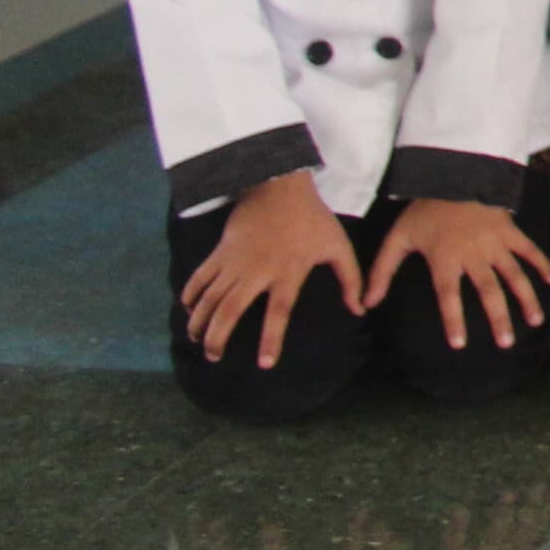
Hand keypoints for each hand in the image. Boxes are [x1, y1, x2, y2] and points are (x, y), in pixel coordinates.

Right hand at [184, 170, 361, 368]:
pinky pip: (199, 277)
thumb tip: (360, 309)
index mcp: (288, 271)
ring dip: (200, 321)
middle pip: (231, 310)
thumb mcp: (338, 246)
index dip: (271, 339)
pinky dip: (190, 295)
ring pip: (210, 298)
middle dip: (218, 337)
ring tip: (197, 341)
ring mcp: (235, 261)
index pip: (279, 312)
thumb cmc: (312, 218)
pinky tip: (189, 310)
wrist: (280, 185)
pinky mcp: (220, 252)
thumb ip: (350, 279)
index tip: (264, 364)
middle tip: (213, 357)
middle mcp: (257, 270)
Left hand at [366, 196, 549, 352]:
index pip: (449, 295)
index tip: (460, 344)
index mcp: (445, 258)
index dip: (454, 320)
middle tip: (506, 344)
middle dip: (498, 318)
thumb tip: (367, 304)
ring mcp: (495, 243)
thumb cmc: (424, 211)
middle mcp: (473, 254)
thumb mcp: (397, 239)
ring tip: (534, 321)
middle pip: (488, 291)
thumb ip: (382, 272)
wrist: (452, 176)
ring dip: (526, 298)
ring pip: (514, 274)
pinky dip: (542, 263)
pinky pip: (529, 249)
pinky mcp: (510, 231)